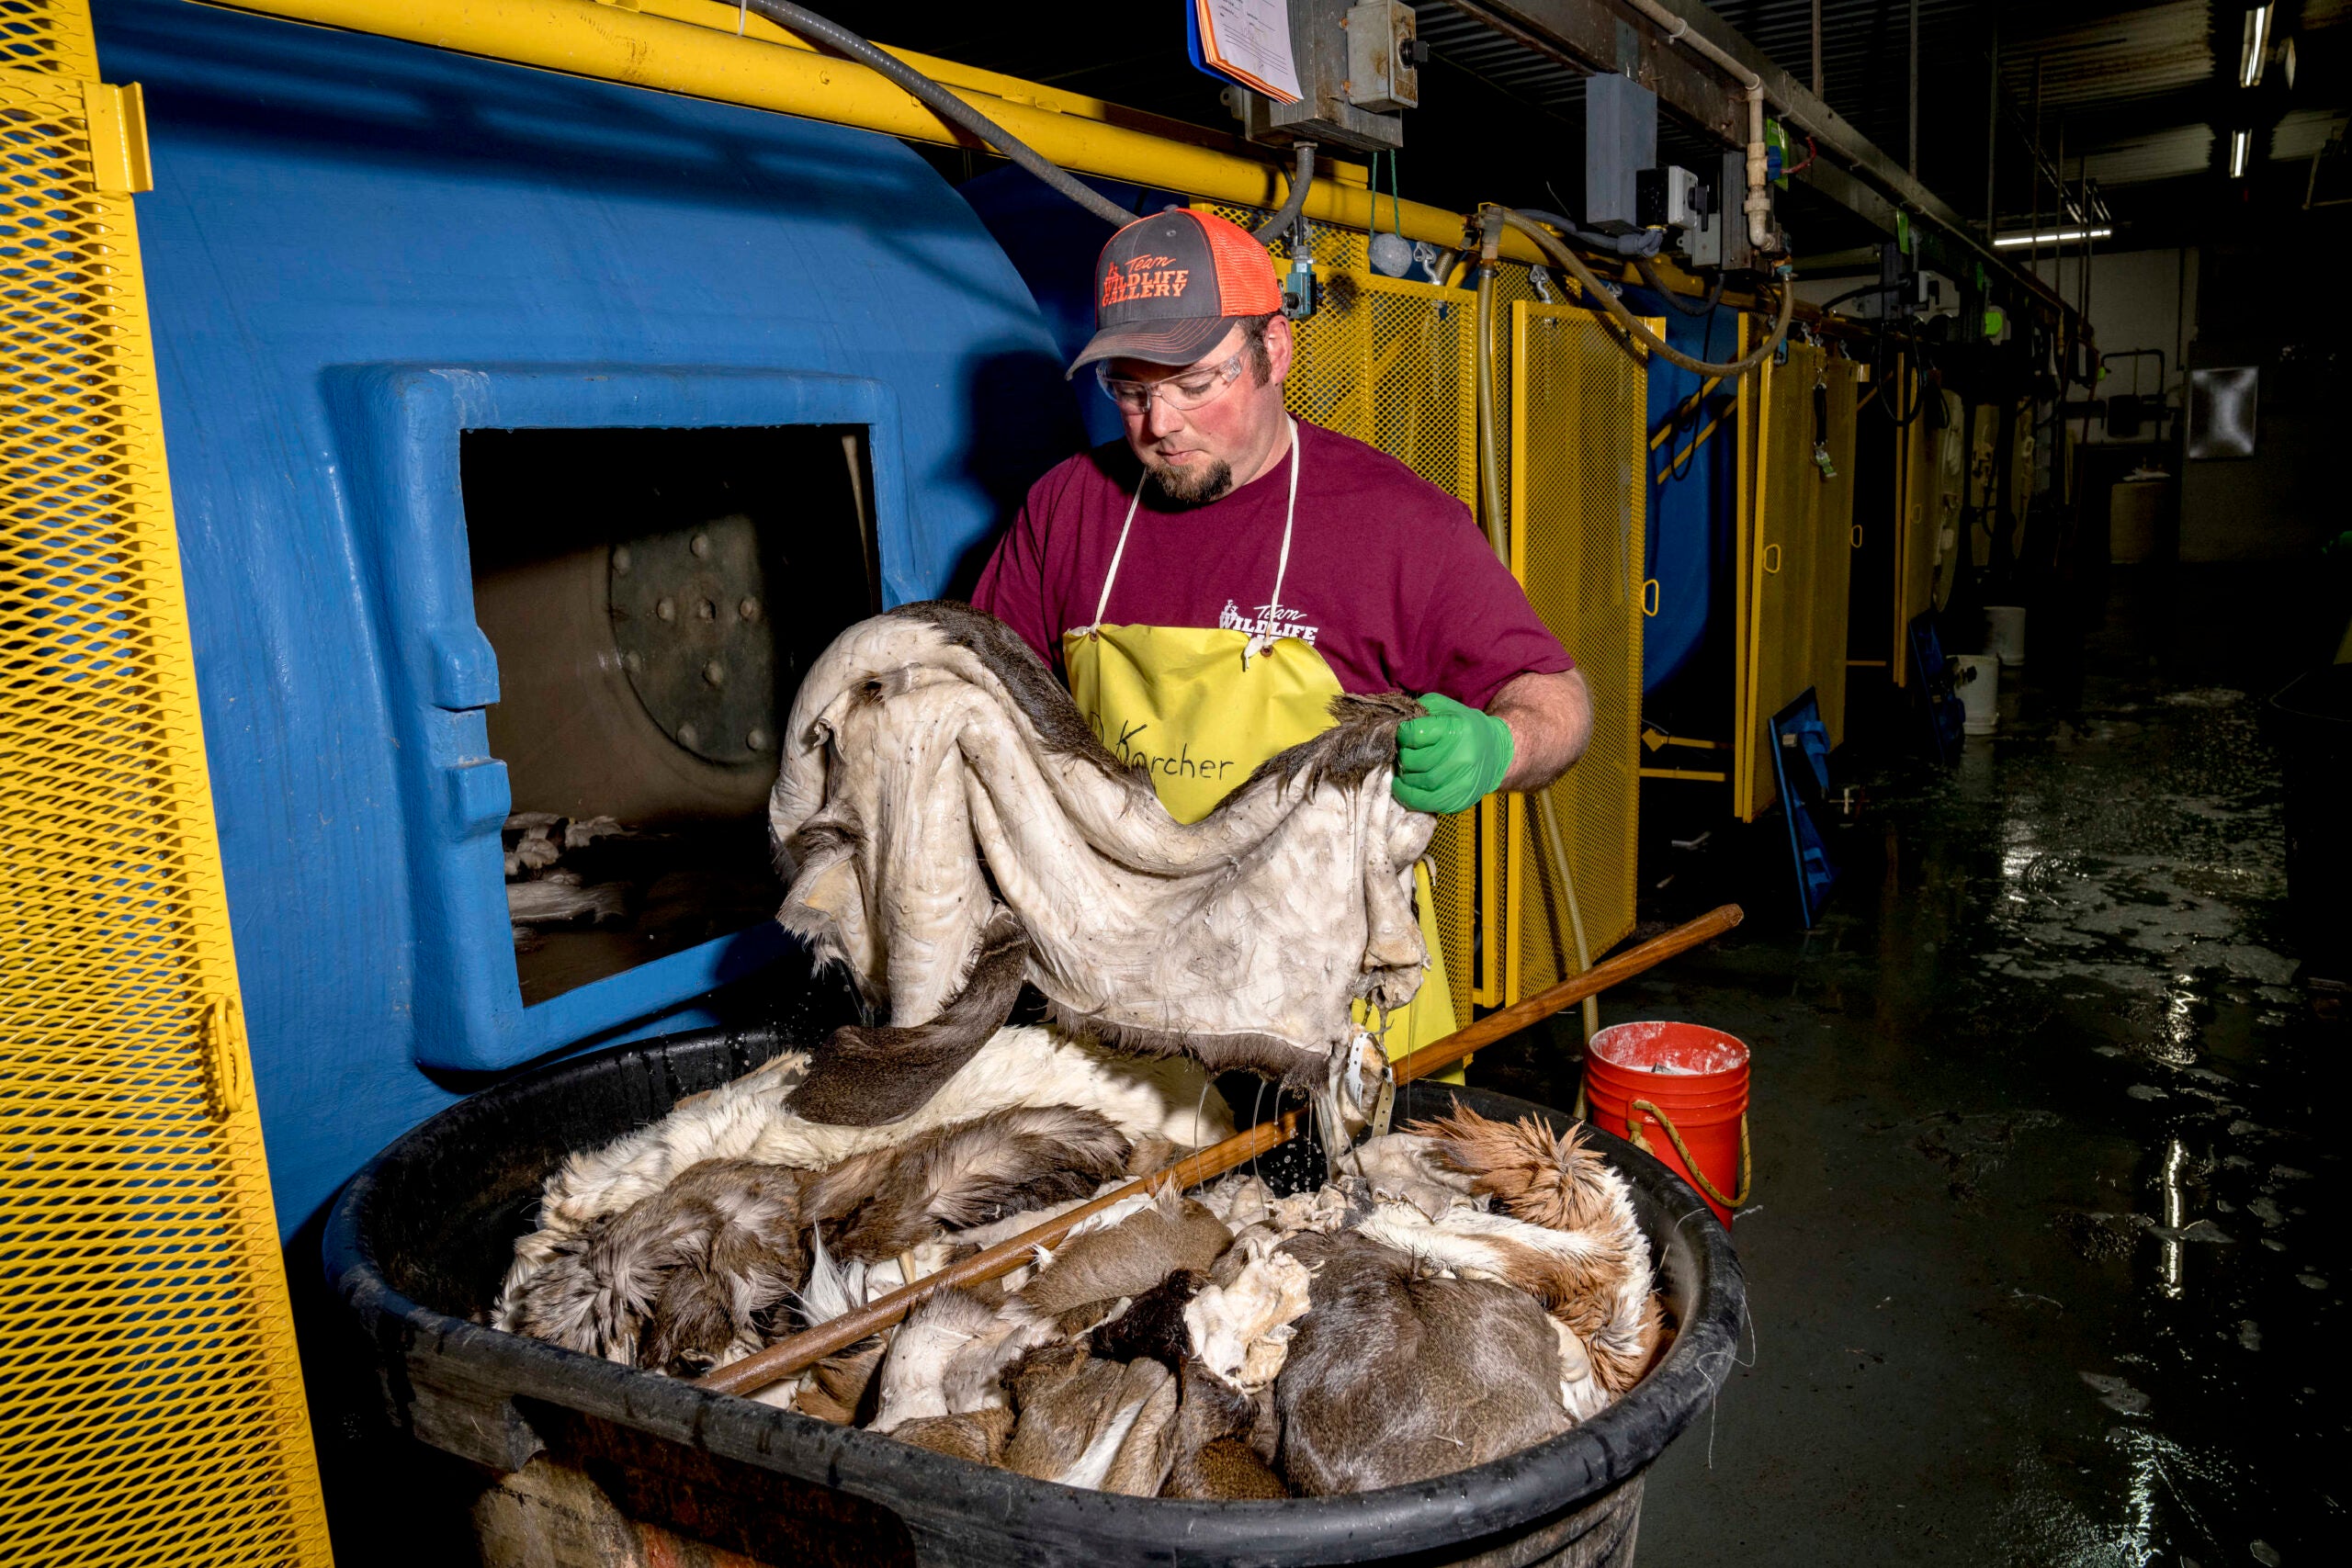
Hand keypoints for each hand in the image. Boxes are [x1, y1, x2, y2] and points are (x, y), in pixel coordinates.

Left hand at [1392, 693, 1514, 814]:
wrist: (1494, 753)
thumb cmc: (1464, 728)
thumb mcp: (1444, 708)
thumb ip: (1419, 711)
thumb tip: (1395, 725)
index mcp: (1457, 729)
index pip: (1414, 734)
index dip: (1404, 735)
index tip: (1406, 735)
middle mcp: (1462, 757)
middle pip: (1413, 761)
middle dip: (1403, 757)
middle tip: (1406, 754)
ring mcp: (1462, 782)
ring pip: (1416, 783)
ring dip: (1404, 776)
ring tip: (1408, 769)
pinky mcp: (1459, 800)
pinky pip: (1423, 803)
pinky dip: (1408, 795)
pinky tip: (1406, 786)